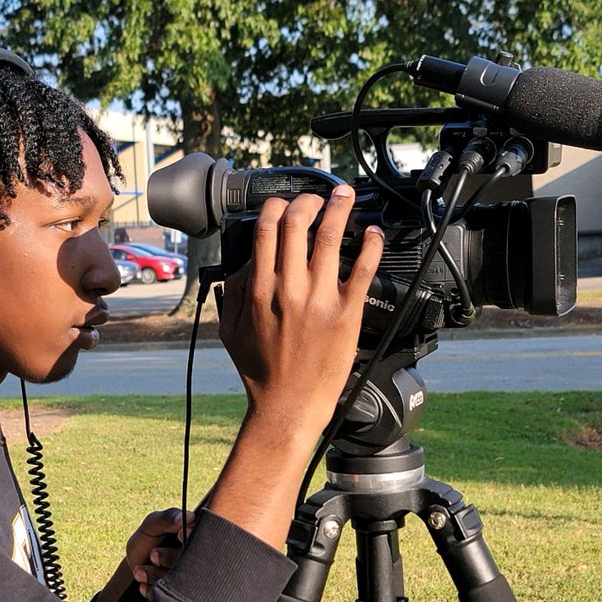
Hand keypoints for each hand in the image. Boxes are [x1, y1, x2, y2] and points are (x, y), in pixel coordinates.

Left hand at [125, 507, 192, 598]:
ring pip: (183, 581)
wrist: (137, 567)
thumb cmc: (148, 540)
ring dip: (157, 575)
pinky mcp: (181, 598)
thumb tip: (190, 517)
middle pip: (196, 560)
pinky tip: (143, 584)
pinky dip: (154, 590)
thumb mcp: (152, 525)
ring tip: (140, 570)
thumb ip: (167, 518)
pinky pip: (172, 597)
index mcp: (199, 538)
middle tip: (153, 554)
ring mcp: (193, 581)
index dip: (193, 536)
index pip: (206, 537)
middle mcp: (201, 560)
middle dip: (171, 558)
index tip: (178, 535)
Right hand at [218, 184, 383, 443]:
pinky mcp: (346, 313)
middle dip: (308, 201)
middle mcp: (288, 289)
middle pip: (297, 224)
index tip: (284, 203)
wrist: (288, 405)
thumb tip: (240, 266)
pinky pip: (361, 269)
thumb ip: (231, 294)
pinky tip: (371, 232)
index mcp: (258, 290)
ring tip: (345, 195)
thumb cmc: (261, 373)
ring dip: (339, 208)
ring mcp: (318, 299)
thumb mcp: (230, 331)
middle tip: (317, 197)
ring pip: (329, 237)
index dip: (276, 207)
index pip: (266, 231)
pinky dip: (368, 245)